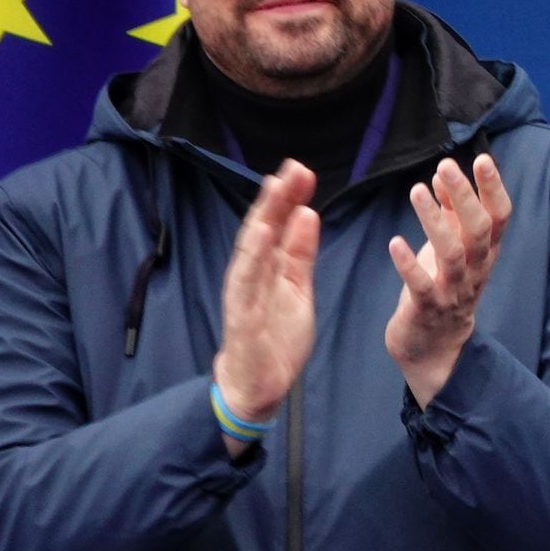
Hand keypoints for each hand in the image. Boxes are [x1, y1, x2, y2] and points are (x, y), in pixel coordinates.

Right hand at [212, 160, 318, 457]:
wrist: (260, 383)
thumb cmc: (276, 334)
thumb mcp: (298, 287)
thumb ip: (300, 253)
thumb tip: (307, 214)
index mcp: (269, 267)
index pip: (278, 226)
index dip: (289, 199)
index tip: (302, 171)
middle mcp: (252, 273)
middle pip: (263, 228)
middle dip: (277, 198)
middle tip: (293, 168)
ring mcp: (244, 292)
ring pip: (252, 248)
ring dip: (263, 217)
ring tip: (276, 189)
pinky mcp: (242, 314)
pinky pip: (246, 281)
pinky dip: (254, 255)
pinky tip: (263, 233)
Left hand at [385, 154, 511, 406]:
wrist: (435, 347)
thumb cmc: (444, 288)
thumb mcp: (453, 248)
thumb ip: (451, 213)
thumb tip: (441, 176)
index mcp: (485, 253)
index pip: (499, 217)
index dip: (494, 189)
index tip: (483, 159)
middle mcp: (475, 271)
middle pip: (478, 230)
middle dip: (465, 196)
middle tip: (446, 166)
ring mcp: (453, 291)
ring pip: (452, 254)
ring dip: (435, 221)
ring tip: (417, 191)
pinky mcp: (426, 309)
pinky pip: (420, 286)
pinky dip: (409, 264)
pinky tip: (395, 242)